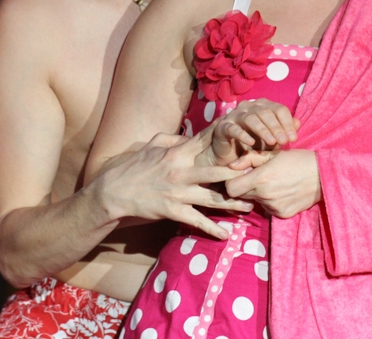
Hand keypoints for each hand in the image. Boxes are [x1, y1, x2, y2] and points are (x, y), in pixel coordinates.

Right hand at [92, 133, 252, 238]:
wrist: (112, 193)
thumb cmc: (131, 167)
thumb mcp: (150, 145)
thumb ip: (171, 138)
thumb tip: (188, 136)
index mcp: (176, 153)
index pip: (206, 143)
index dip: (226, 139)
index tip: (246, 137)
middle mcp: (181, 172)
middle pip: (217, 172)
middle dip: (239, 173)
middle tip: (258, 174)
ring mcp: (178, 193)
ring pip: (212, 198)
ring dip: (233, 204)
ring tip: (251, 207)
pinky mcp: (172, 211)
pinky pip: (196, 221)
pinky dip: (211, 229)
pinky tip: (225, 235)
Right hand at [209, 99, 299, 165]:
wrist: (230, 155)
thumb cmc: (254, 144)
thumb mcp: (272, 139)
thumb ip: (284, 131)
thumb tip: (298, 123)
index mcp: (263, 106)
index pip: (279, 109)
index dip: (287, 123)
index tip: (293, 138)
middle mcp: (249, 107)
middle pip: (266, 112)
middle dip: (277, 127)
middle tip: (284, 141)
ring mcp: (234, 115)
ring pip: (251, 118)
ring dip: (263, 130)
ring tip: (272, 143)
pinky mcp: (223, 127)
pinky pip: (233, 129)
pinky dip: (243, 135)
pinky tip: (251, 143)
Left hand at [225, 149, 321, 218]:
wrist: (323, 175)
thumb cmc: (298, 160)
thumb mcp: (273, 153)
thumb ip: (249, 158)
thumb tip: (231, 165)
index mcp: (260, 178)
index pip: (231, 188)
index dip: (232, 181)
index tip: (240, 175)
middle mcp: (265, 196)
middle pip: (241, 196)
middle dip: (245, 187)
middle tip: (257, 177)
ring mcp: (273, 207)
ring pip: (255, 202)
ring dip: (259, 194)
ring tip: (274, 182)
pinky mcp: (282, 214)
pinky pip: (268, 208)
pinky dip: (271, 201)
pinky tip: (282, 191)